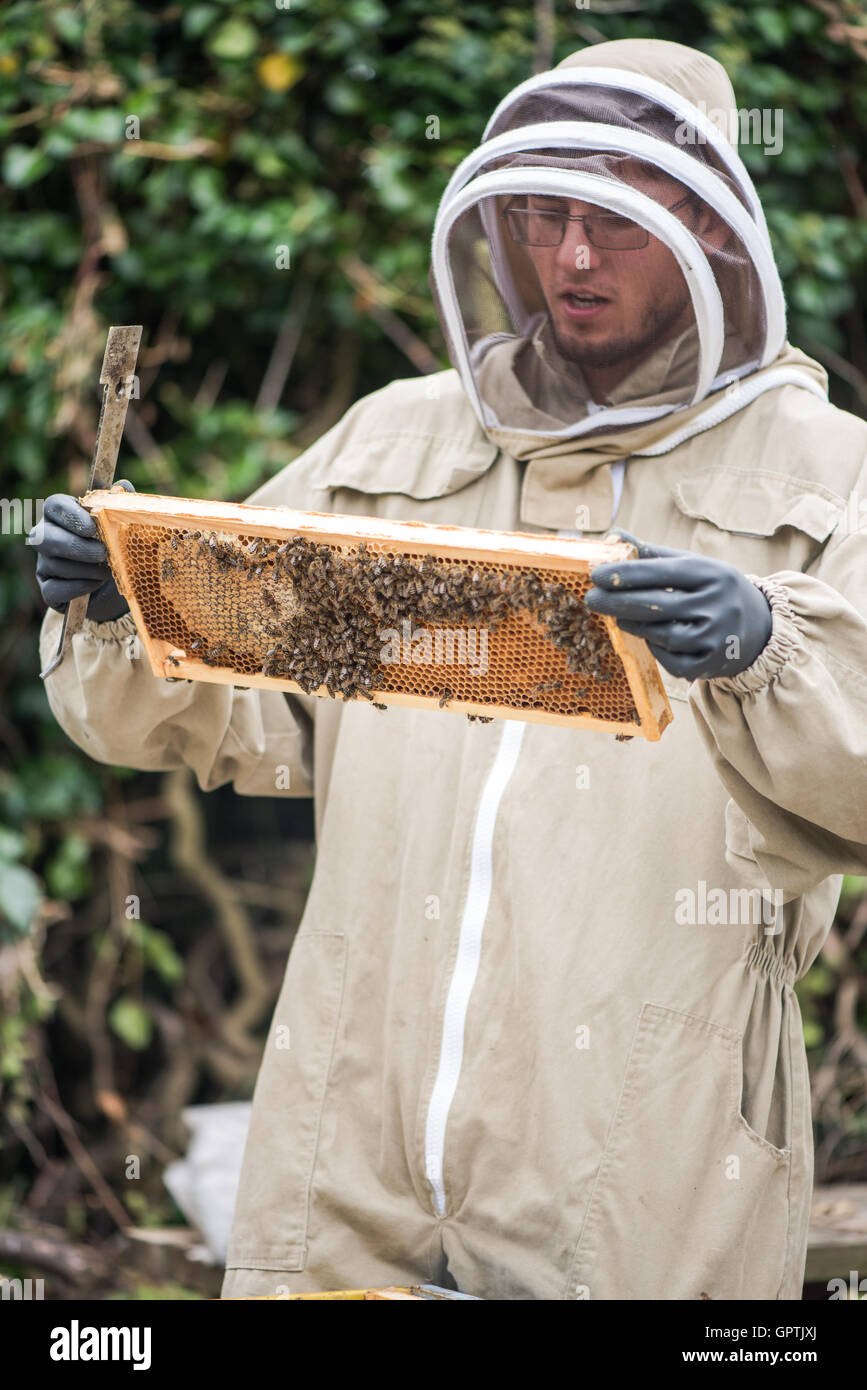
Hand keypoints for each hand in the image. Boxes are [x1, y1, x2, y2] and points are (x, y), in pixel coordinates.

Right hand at [29, 481, 134, 622]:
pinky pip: (55, 589)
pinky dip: (79, 587)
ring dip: (84, 569)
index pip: (54, 506)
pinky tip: (95, 583)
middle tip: (102, 553)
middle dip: (75, 546)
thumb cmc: (116, 548)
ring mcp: (45, 564)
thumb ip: (120, 504)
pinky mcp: (49, 590)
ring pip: (53, 565)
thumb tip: (124, 485)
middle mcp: (47, 537)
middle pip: (43, 537)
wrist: (115, 587)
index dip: (70, 515)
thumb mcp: (123, 526)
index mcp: (62, 515)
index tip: (91, 527)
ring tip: (107, 570)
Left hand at [585, 529, 772, 679]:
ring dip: (633, 625)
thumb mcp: (693, 565)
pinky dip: (655, 648)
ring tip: (618, 616)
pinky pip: (670, 660)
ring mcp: (715, 637)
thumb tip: (613, 536)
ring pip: (661, 635)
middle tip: (591, 599)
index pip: (663, 572)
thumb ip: (652, 554)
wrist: (759, 628)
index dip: (627, 574)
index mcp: (712, 574)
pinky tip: (649, 637)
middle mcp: (717, 606)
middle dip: (618, 602)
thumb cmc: (713, 590)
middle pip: (657, 606)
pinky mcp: (711, 664)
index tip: (596, 575)